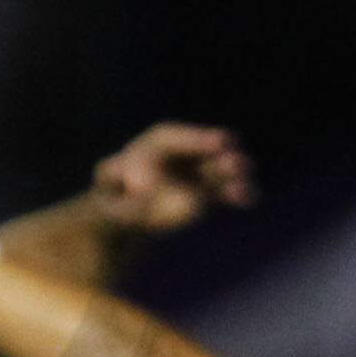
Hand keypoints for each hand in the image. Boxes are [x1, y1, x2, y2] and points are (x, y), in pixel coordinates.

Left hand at [88, 122, 254, 235]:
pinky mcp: (202, 190)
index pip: (172, 139)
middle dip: (219, 158)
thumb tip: (146, 207)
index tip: (221, 142)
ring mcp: (191, 172)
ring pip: (215, 172)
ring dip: (231, 178)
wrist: (119, 217)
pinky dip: (233, 193)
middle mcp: (175, 155)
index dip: (198, 139)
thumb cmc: (110, 206)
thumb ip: (123, 208)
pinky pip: (220, 190)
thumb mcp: (107, 209)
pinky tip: (249, 197)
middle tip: (238, 163)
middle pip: (200, 153)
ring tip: (245, 189)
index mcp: (149, 147)